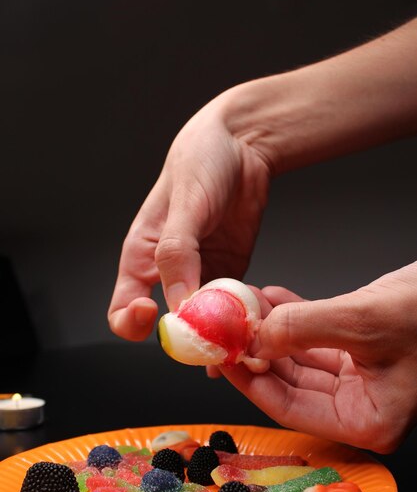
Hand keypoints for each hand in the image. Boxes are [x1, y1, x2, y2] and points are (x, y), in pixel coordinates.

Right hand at [107, 93, 271, 340]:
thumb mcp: (185, 205)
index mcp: (142, 258)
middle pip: (169, 325)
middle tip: (211, 343)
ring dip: (220, 336)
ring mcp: (201, 277)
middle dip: (189, 339)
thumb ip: (177, 253)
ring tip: (239, 340)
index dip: (132, 323)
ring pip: (204, 323)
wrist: (243, 147)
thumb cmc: (200, 163)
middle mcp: (169, 274)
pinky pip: (231, 309)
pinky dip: (240, 322)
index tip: (153, 315)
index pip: (123, 309)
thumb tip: (178, 303)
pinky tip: (252, 326)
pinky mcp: (230, 274)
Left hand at [219, 263, 416, 452]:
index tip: (220, 357)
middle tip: (225, 329)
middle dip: (257, 352)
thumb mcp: (366, 321)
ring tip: (243, 306)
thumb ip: (304, 328)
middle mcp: (362, 403)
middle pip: (291, 382)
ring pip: (300, 357)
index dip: (250, 381)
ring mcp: (362, 376)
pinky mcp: (363, 349)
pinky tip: (271, 298)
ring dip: (271, 330)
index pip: (289, 407)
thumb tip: (256, 335)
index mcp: (368, 420)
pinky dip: (293, 316)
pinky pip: (316, 337)